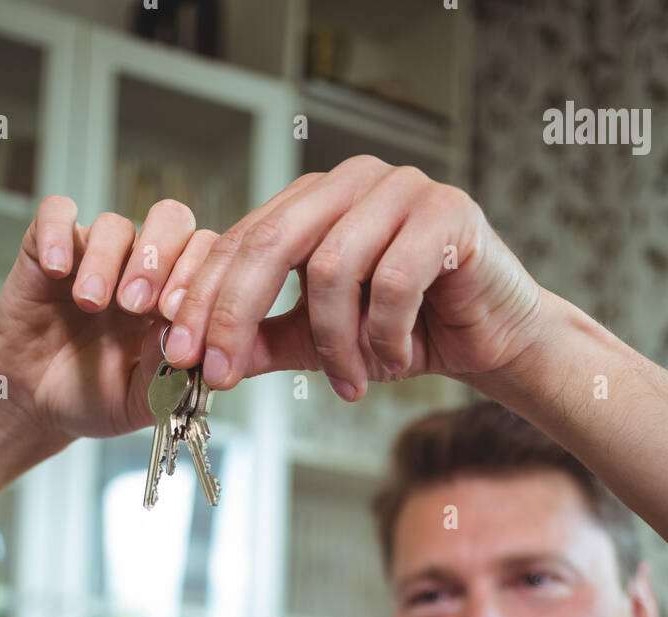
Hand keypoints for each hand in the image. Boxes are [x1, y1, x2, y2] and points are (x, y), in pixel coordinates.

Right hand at [0, 195, 217, 442]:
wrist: (39, 404)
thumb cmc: (97, 399)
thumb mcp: (141, 402)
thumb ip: (167, 376)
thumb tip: (180, 338)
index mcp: (176, 300)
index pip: (206, 259)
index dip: (197, 276)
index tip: (172, 315)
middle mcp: (143, 269)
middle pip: (171, 221)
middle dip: (158, 259)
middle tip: (134, 305)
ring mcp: (98, 254)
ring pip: (115, 225)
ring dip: (107, 259)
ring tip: (90, 303)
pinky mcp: (49, 248)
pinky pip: (56, 214)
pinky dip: (57, 233)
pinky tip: (56, 269)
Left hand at [159, 157, 545, 400]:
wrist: (488, 336)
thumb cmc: (404, 329)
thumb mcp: (317, 341)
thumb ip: (263, 340)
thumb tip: (197, 356)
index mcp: (312, 201)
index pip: (240, 242)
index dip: (203, 299)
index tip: (179, 356)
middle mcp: (350, 182)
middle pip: (270, 243)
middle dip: (237, 315)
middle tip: (223, 376)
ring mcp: (400, 188)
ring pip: (332, 268)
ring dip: (335, 343)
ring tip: (352, 382)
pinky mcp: (447, 211)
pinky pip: (393, 280)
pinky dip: (384, 334)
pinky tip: (393, 359)